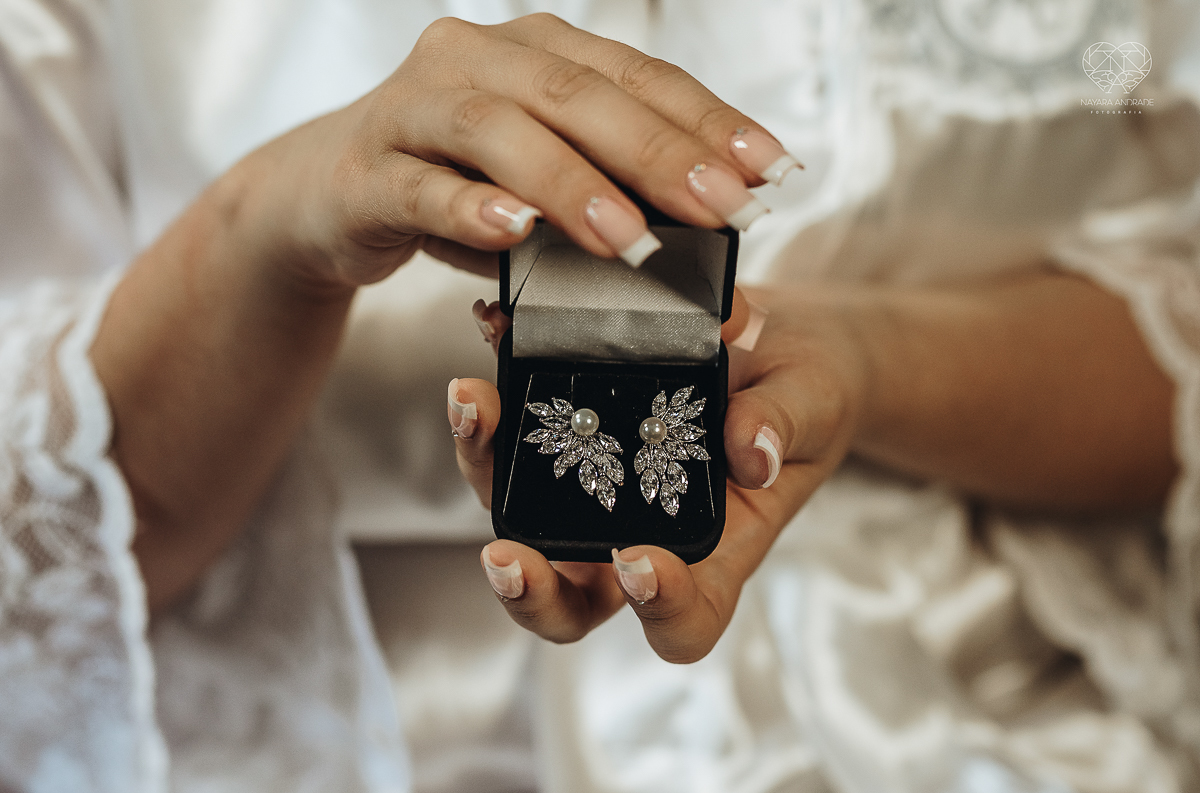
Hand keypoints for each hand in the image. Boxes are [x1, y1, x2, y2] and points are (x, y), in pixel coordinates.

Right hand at [237, 13, 798, 290]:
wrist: (327, 198)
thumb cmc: (455, 185)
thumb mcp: (541, 180)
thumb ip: (610, 185)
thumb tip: (713, 225)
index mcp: (535, 51)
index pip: (636, 76)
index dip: (708, 121)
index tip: (770, 171)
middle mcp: (476, 59)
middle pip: (577, 95)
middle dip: (659, 153)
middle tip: (723, 208)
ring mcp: (413, 107)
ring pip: (497, 130)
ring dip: (571, 184)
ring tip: (628, 238)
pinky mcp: (365, 169)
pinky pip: (419, 185)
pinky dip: (467, 208)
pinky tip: (512, 231)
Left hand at [449, 286, 867, 661]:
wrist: (776, 343)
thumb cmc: (806, 393)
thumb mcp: (813, 400)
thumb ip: (784, 425)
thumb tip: (750, 452)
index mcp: (715, 553)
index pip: (683, 622)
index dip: (658, 611)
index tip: (641, 561)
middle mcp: (642, 534)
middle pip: (571, 599)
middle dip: (529, 589)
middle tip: (506, 554)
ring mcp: (595, 491)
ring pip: (521, 511)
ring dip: (486, 465)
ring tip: (475, 402)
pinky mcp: (568, 436)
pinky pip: (518, 433)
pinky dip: (498, 397)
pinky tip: (492, 336)